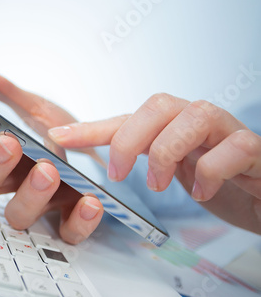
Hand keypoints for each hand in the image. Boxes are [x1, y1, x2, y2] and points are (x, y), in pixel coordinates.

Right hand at [0, 66, 104, 243]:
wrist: (114, 154)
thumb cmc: (70, 135)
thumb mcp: (43, 109)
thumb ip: (9, 94)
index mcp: (8, 155)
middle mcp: (19, 182)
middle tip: (9, 144)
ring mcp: (44, 204)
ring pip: (18, 214)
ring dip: (30, 194)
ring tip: (48, 170)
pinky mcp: (71, 220)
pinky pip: (67, 232)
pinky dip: (78, 221)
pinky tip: (90, 201)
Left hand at [48, 94, 260, 234]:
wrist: (260, 193)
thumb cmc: (214, 175)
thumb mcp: (168, 166)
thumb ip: (137, 155)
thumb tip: (95, 154)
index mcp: (171, 124)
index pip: (125, 118)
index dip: (90, 127)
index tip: (57, 136)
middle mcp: (197, 119)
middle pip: (160, 104)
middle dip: (131, 139)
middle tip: (118, 173)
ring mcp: (228, 131)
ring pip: (198, 114)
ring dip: (168, 152)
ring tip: (158, 184)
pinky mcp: (255, 150)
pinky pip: (237, 145)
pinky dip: (213, 169)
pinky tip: (202, 191)